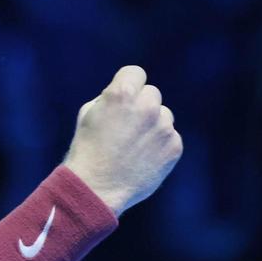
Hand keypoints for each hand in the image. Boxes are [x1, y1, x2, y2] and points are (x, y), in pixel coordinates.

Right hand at [62, 65, 182, 216]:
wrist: (96, 188)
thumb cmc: (87, 149)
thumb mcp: (88, 113)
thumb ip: (110, 98)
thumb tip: (128, 95)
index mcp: (122, 94)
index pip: (136, 72)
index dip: (128, 84)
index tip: (124, 98)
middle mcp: (146, 107)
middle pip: (152, 93)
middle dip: (141, 105)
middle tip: (127, 125)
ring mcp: (163, 127)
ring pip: (163, 115)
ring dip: (153, 125)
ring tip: (135, 145)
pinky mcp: (174, 147)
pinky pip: (170, 137)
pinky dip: (160, 145)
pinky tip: (144, 157)